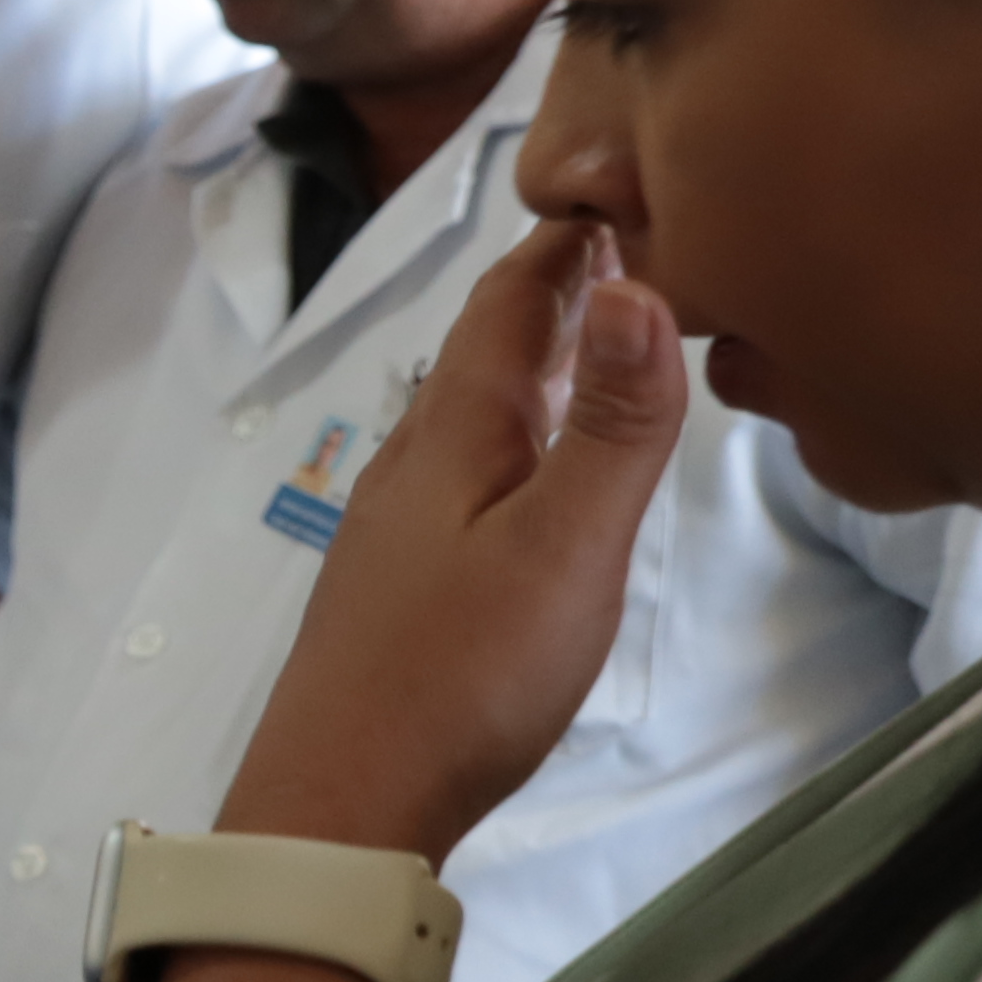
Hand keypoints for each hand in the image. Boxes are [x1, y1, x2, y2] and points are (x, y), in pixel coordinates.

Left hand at [217, 217, 692, 861]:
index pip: (509, 304)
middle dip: (556, 290)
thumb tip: (638, 284)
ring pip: (476, 412)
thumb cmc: (460, 675)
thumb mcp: (565, 545)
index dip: (563, 242)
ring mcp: (400, 524)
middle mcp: (415, 462)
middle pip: (488, 350)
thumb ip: (614, 425)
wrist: (343, 801)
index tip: (619, 181)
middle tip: (629, 238)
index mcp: (455, 434)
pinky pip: (470, 473)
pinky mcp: (403, 583)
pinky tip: (539, 465)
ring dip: (539, 363)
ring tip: (603, 333)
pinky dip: (521, 435)